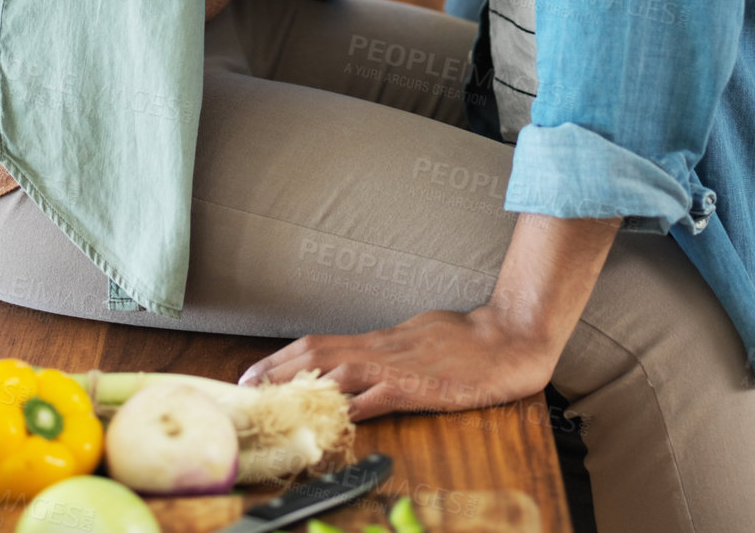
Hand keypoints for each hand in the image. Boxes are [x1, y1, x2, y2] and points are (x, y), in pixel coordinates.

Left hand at [236, 303, 561, 421]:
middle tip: (246, 385)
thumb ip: (389, 350)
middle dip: (279, 368)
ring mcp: (399, 366)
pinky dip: (354, 405)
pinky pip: (380, 396)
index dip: (285, 356)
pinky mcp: (420, 387)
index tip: (255, 371)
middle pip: (320, 351)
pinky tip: (334, 416)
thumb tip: (361, 359)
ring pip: (341, 368)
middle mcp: (383, 348)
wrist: (507, 340)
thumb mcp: (419, 337)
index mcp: (381, 339)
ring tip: (273, 398)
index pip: (322, 343)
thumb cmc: (468, 339)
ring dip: (304, 383)